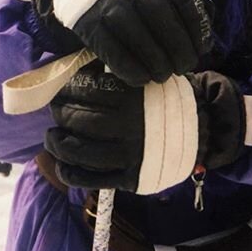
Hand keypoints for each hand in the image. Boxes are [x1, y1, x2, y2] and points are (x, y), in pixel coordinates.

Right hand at [34, 0, 214, 85]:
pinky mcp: (89, 22)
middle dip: (178, 49)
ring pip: (138, 37)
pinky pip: (113, 50)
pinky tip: (141, 78)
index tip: (201, 49)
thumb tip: (206, 38)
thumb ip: (184, 2)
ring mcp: (109, 2)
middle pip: (162, 20)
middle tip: (184, 67)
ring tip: (163, 75)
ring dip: (155, 62)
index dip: (196, 28)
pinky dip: (129, 68)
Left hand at [45, 61, 249, 193]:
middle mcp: (130, 126)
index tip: (60, 88)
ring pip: (79, 151)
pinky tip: (61, 162)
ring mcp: (128, 154)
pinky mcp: (128, 178)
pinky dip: (68, 172)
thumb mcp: (143, 78)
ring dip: (57, 143)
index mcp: (133, 96)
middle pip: (79, 120)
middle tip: (55, 108)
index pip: (86, 90)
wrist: (198, 131)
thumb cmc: (161, 99)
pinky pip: (89, 178)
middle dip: (60, 113)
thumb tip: (73, 71)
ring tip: (52, 135)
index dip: (67, 89)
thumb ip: (112, 76)